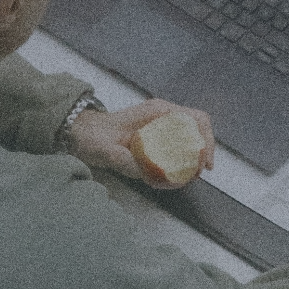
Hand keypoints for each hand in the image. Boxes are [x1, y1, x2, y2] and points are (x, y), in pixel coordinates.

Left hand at [67, 98, 215, 187]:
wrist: (81, 133)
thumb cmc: (93, 136)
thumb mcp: (106, 149)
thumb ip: (123, 159)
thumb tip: (145, 171)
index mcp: (157, 111)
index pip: (196, 119)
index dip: (206, 141)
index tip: (203, 163)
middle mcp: (162, 115)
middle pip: (198, 128)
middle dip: (204, 152)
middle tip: (197, 174)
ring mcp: (160, 124)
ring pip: (191, 137)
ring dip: (195, 157)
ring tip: (189, 176)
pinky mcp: (156, 134)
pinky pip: (179, 144)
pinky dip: (183, 159)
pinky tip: (176, 174)